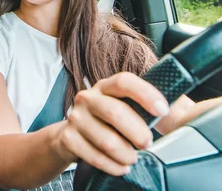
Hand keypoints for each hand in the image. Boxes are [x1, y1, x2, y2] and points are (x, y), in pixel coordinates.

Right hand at [53, 72, 169, 175]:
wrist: (71, 136)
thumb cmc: (108, 123)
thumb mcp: (126, 108)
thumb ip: (149, 106)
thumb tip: (181, 109)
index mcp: (106, 86)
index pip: (124, 81)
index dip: (144, 94)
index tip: (163, 110)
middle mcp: (88, 98)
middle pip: (114, 111)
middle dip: (137, 131)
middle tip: (148, 143)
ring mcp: (75, 117)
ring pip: (105, 139)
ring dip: (125, 154)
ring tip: (132, 158)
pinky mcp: (67, 137)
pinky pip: (93, 155)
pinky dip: (111, 165)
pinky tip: (119, 166)